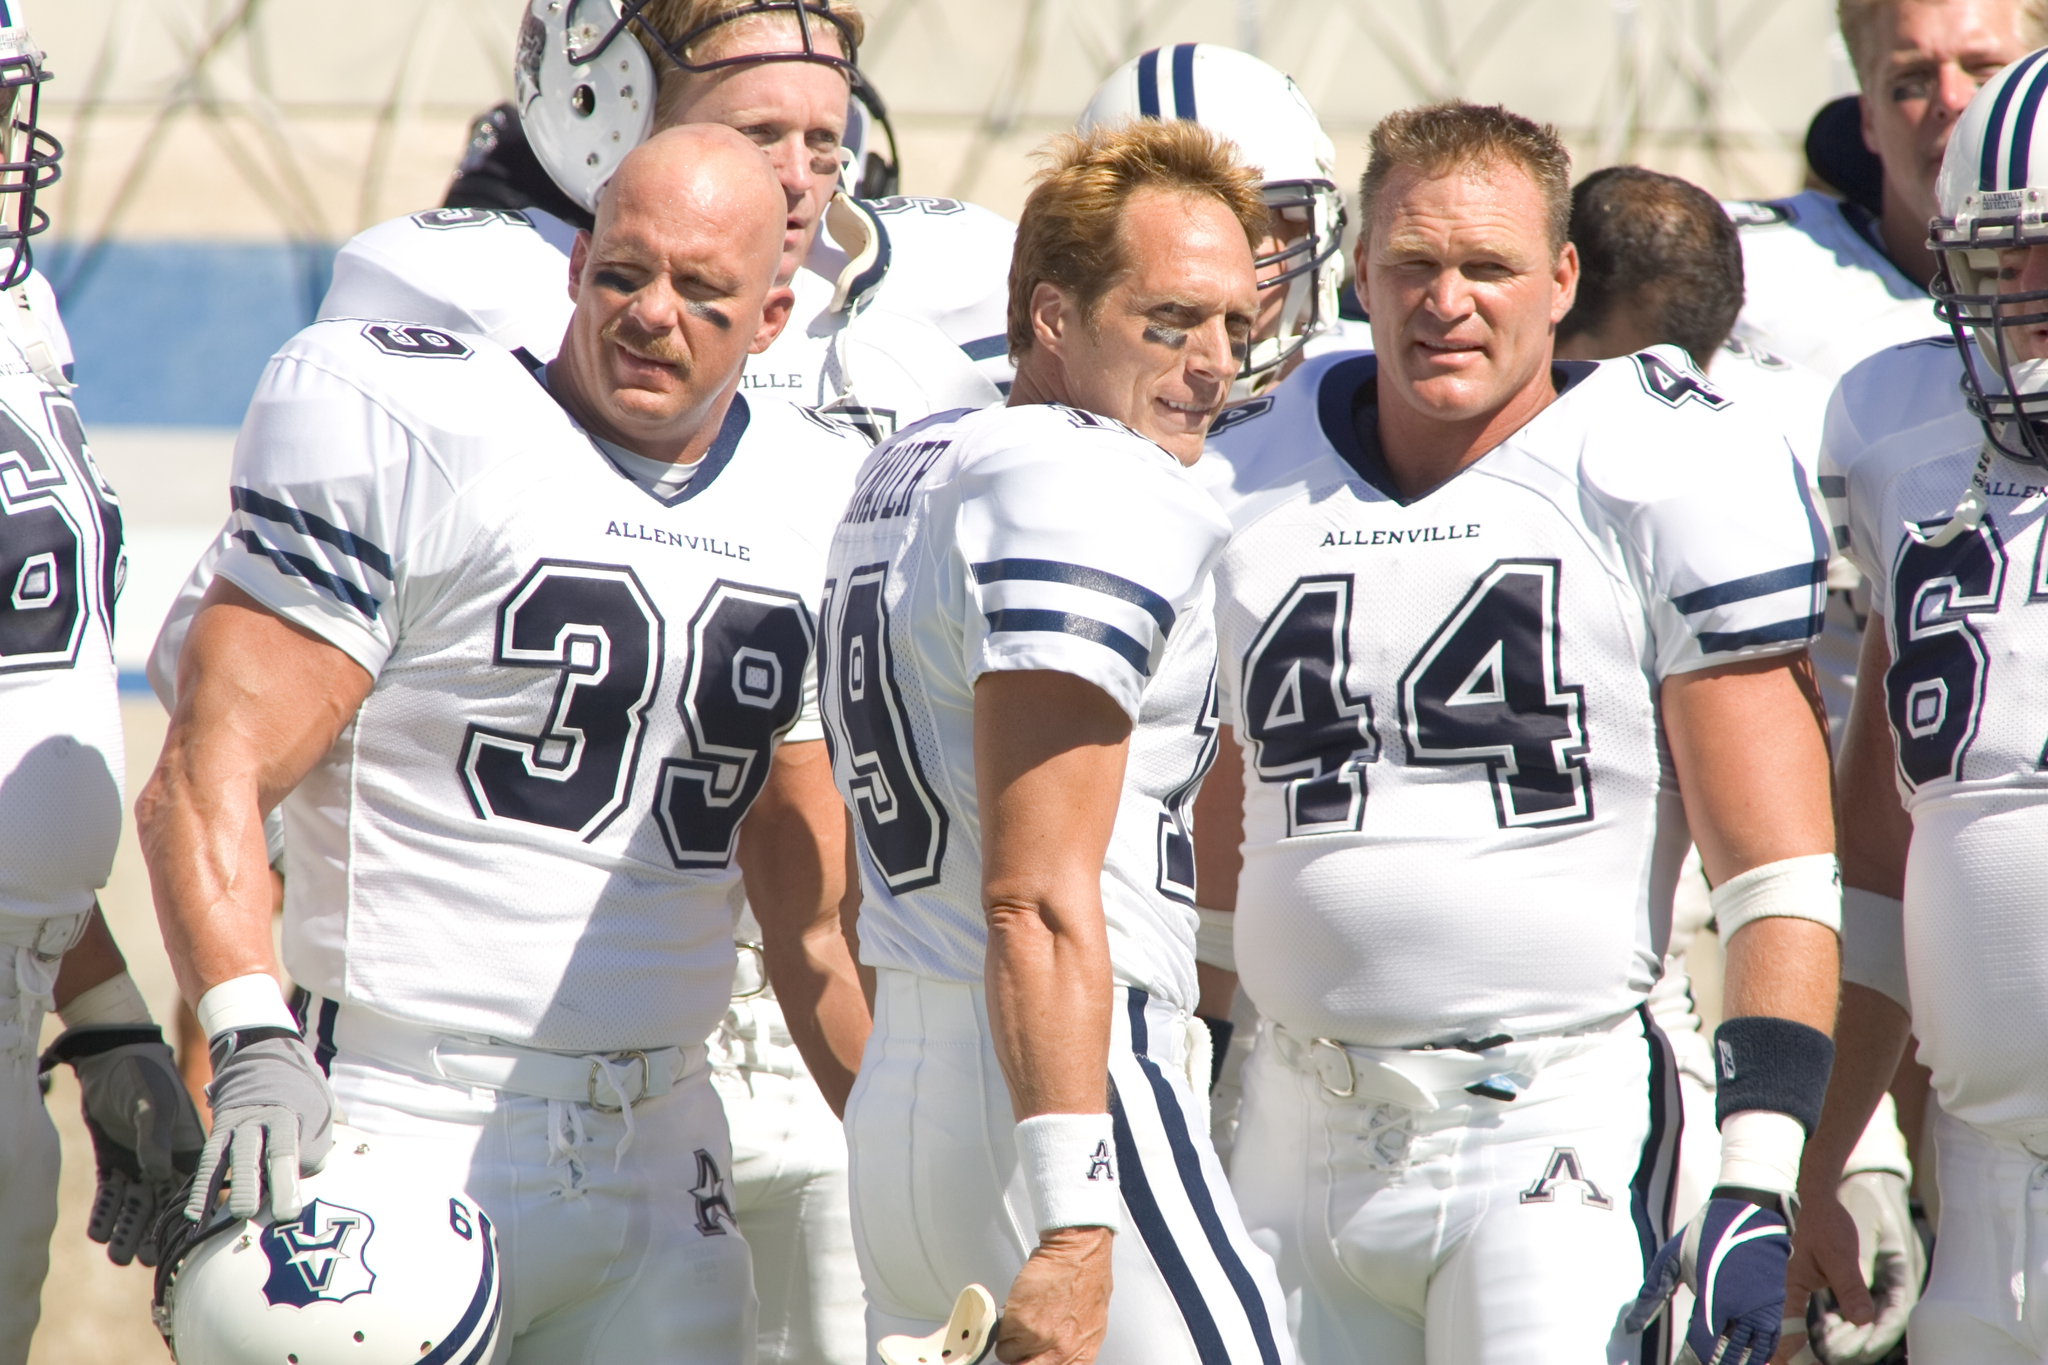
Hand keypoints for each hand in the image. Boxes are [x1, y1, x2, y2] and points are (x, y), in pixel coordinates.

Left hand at [40, 1025, 205, 1264]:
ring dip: (127, 1229)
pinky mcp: (113, 1161)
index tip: (179, 1242)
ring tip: (118, 1255)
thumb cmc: (142, 1074)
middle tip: (145, 1259)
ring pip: (134, 1204)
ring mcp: (138, 1161)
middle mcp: (165, 1159)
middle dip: (154, 1232)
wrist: (110, 1057)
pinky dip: (105, 1213)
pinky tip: (98, 1232)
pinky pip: (109, 1194)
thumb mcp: (152, 1102)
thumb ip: (154, 1137)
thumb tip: (156, 1173)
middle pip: (162, 1204)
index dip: (186, 1217)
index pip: (191, 1187)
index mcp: (186, 1146)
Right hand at [184, 1028, 338, 1221]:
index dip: (286, 1178)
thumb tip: (317, 1175)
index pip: (286, 1147)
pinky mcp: (218, 1132)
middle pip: (250, 1153)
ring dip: (223, 1189)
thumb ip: (320, 1141)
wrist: (264, 1056)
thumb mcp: (321, 1106)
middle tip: (249, 1213)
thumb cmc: (302, 1092)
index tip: (289, 1210)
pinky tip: (196, 1215)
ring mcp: (235, 1124)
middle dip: (250, 1184)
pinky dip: (201, 1189)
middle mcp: (257, 1118)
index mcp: (287, 1112)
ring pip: (226, 1158)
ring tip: (220, 1220)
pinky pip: (208, 1162)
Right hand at [995, 1225, 1112, 1364]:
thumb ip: (1072, 1347)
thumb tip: (1054, 1352)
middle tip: (1020, 1346)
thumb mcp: (1088, 1325)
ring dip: (1011, 1338)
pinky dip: (1003, 1323)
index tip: (1030, 1360)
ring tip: (1022, 1319)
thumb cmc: (1087, 1278)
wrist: (1078, 1253)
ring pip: (1009, 1355)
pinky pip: (1000, 1335)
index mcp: (1081, 1356)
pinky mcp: (1020, 1323)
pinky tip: (1017, 1308)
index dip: (1035, 1364)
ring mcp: (1039, 1340)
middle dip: (1020, 1359)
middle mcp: (1061, 1353)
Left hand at [1628, 1195, 1791, 1364]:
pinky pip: (1769, 1342)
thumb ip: (1652, 1295)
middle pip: (1728, 1356)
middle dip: (1714, 1364)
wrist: (1748, 1211)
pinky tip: (1747, 1361)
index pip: (1701, 1348)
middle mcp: (1739, 1310)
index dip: (1691, 1362)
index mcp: (1711, 1300)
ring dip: (1737, 1363)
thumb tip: (1630, 1326)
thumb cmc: (1704, 1234)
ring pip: (1751, 1354)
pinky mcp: (1775, 1305)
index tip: (1680, 1364)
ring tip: (1722, 1364)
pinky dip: (1759, 1356)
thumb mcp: (1671, 1259)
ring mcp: (1761, 1309)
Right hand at [1782, 1172, 1920, 1363]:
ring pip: (1777, 1328)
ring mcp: (1783, 1289)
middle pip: (1773, 1334)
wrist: (1815, 1200)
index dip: (1790, 1354)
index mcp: (1786, 1283)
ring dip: (1784, 1349)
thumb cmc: (1824, 1224)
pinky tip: (1796, 1350)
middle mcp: (1779, 1289)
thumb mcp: (1841, 1255)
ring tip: (1792, 1364)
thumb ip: (1850, 1288)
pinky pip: (1786, 1318)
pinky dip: (1789, 1337)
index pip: (1784, 1329)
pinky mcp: (1792, 1288)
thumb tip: (1863, 1321)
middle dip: (1781, 1357)